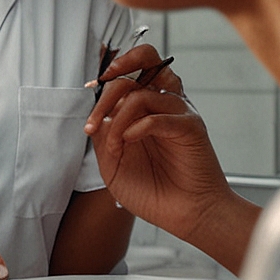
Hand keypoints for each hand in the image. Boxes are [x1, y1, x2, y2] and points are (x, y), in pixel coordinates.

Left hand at [85, 46, 257, 273]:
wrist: (184, 216)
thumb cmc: (152, 191)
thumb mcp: (113, 164)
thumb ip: (104, 135)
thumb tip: (96, 112)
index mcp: (145, 106)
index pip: (130, 70)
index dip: (108, 73)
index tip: (88, 90)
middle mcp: (163, 102)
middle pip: (141, 64)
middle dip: (108, 88)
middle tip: (95, 119)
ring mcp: (178, 112)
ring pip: (142, 92)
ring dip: (118, 117)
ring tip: (114, 146)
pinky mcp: (190, 126)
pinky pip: (157, 115)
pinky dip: (137, 127)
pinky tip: (129, 142)